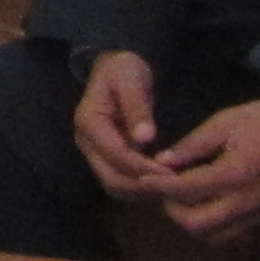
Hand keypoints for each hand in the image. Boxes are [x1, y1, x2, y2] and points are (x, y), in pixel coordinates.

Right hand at [70, 52, 166, 196]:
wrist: (116, 68)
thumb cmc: (123, 69)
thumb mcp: (130, 79)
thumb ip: (136, 107)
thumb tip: (145, 139)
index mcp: (88, 123)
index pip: (116, 155)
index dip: (143, 167)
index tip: (171, 173)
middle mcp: (86, 143)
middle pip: (111, 178)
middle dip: (142, 186)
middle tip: (173, 186)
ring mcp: (94, 152)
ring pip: (115, 185)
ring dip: (141, 191)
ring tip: (170, 187)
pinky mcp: (105, 158)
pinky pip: (120, 181)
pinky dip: (140, 188)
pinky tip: (161, 182)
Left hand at [144, 97, 259, 246]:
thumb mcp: (223, 123)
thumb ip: (191, 146)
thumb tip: (162, 162)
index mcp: (234, 174)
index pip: (187, 190)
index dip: (161, 186)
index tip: (143, 179)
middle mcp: (246, 202)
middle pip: (197, 224)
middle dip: (174, 210)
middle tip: (165, 191)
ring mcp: (259, 216)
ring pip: (214, 237)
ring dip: (193, 223)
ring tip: (184, 201)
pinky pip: (234, 238)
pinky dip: (214, 230)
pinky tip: (207, 209)